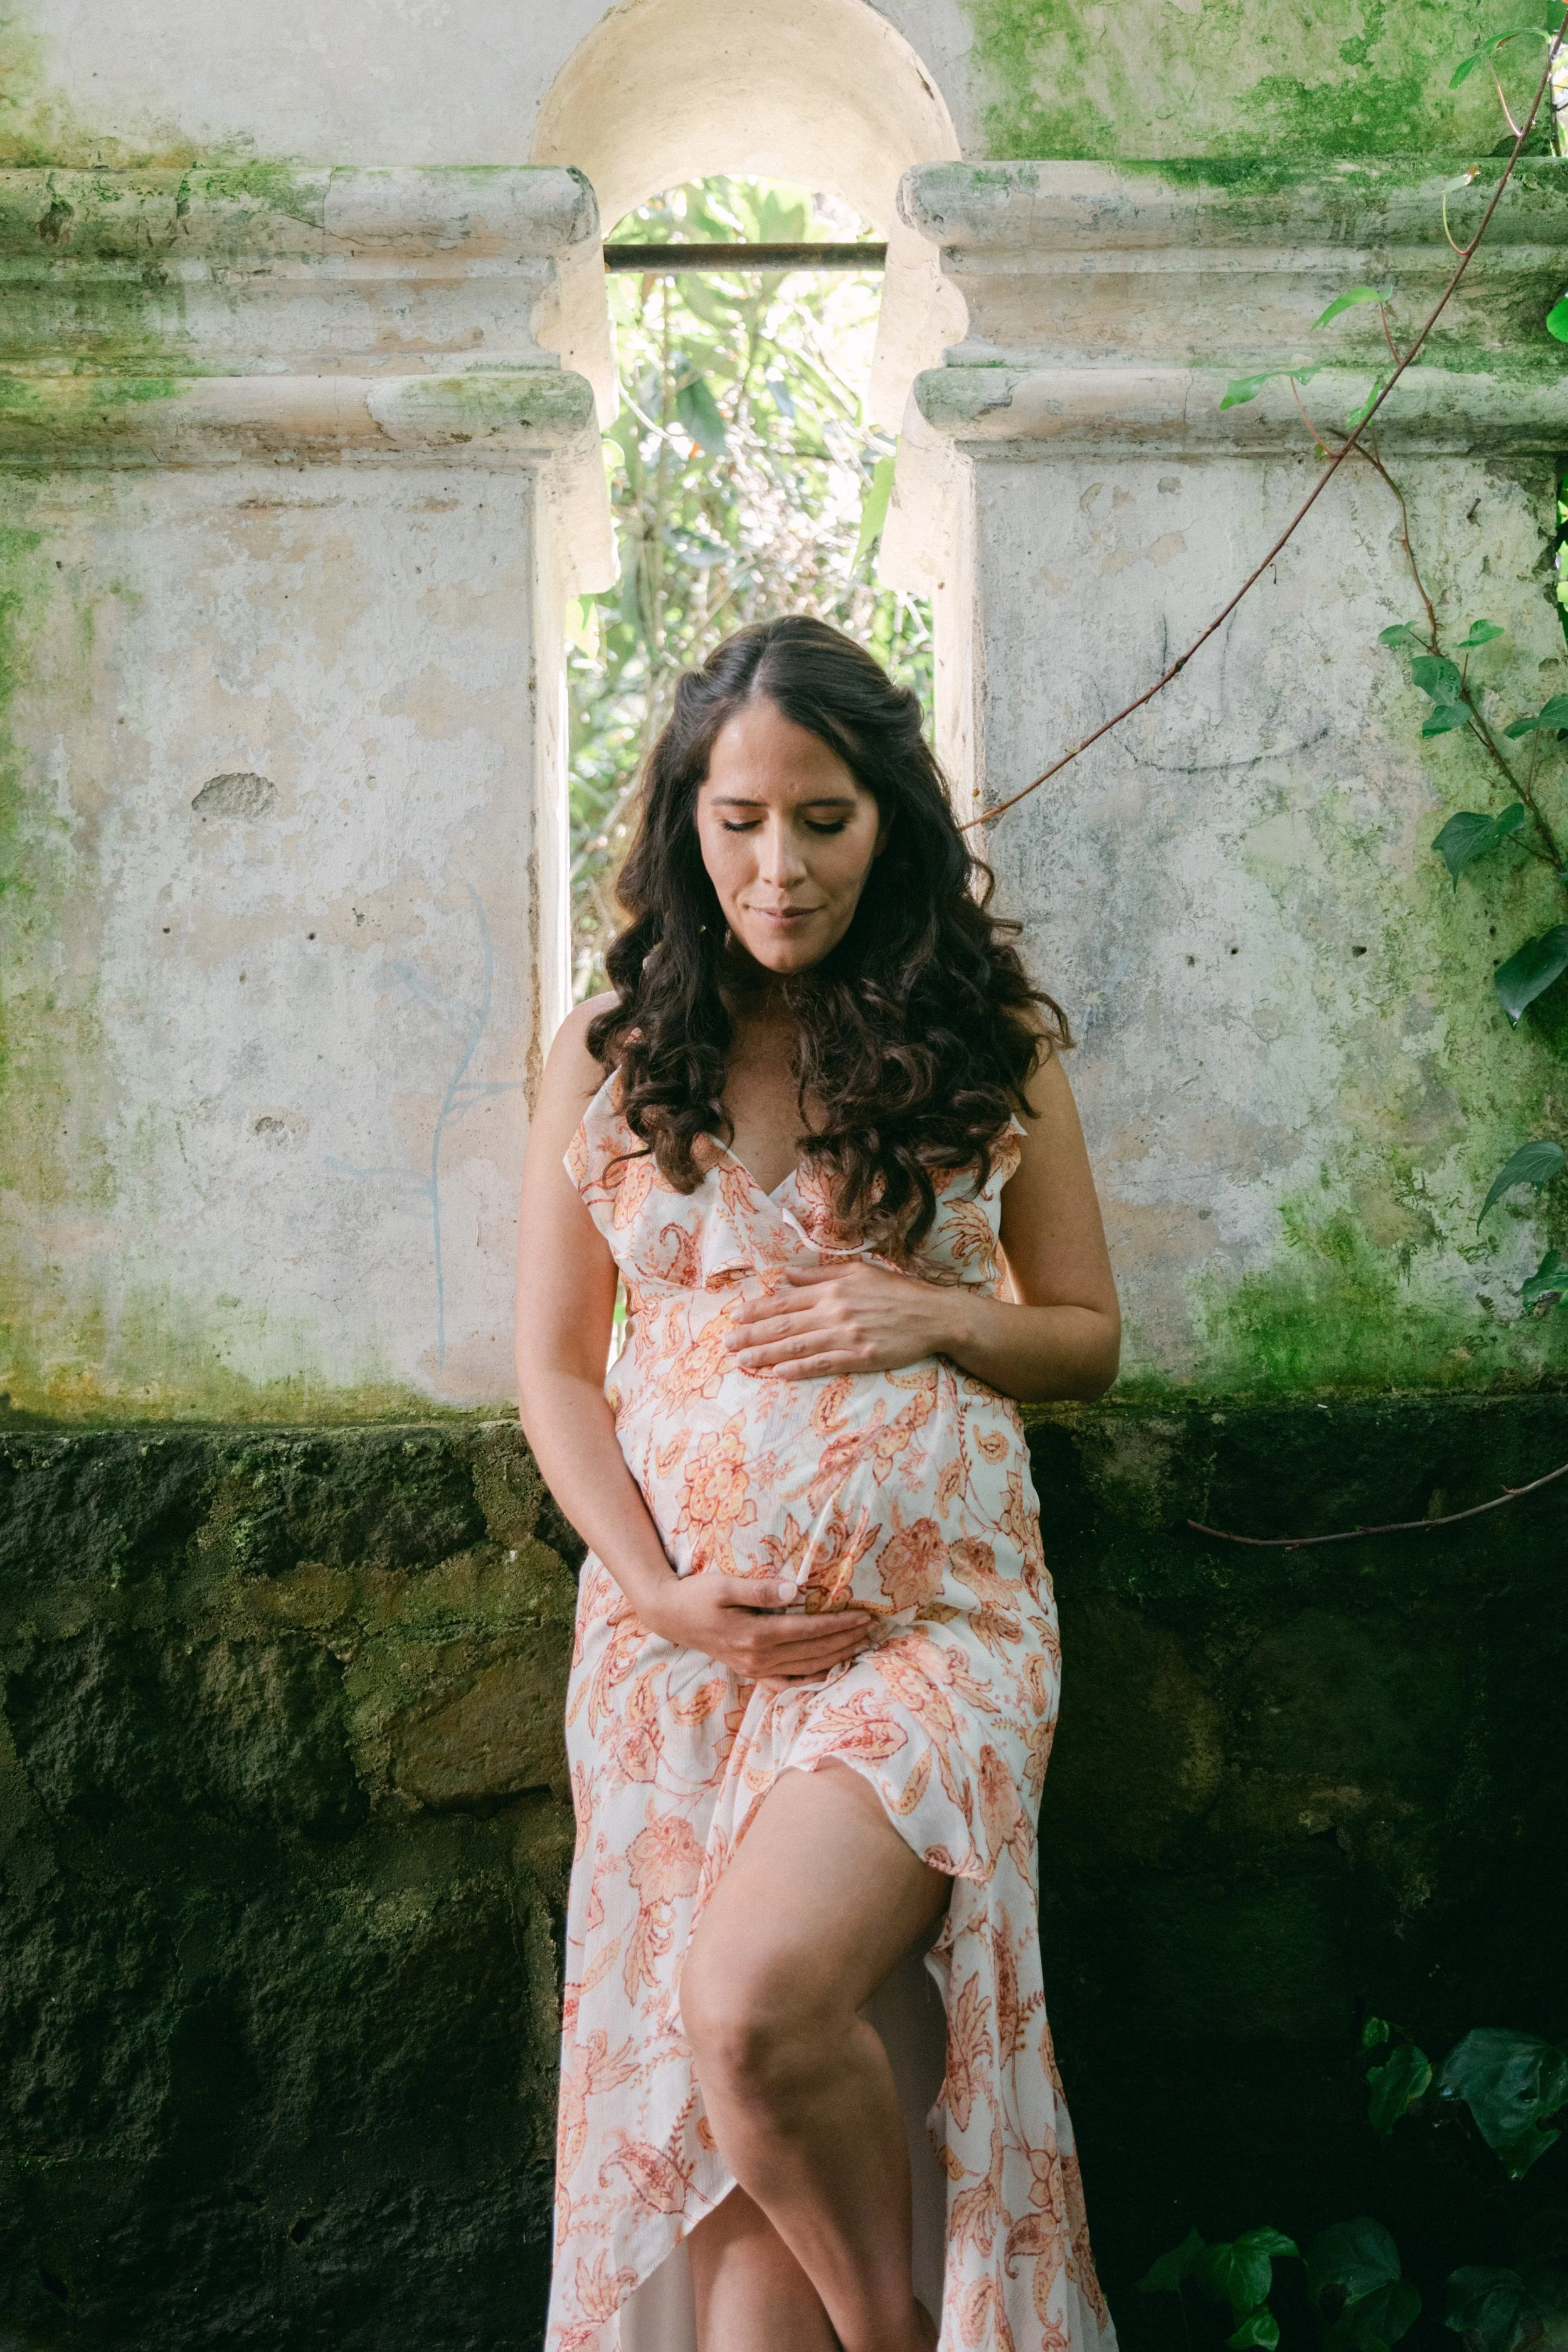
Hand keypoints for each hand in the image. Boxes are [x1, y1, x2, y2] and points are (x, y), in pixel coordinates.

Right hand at [641, 1569, 873, 1683]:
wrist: (670, 1616)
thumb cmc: (698, 1594)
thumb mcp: (725, 1585)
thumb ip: (760, 1589)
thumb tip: (795, 1590)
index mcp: (755, 1635)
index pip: (809, 1631)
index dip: (839, 1624)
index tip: (863, 1616)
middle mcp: (758, 1657)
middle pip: (813, 1652)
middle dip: (846, 1641)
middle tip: (873, 1630)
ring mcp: (754, 1669)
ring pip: (805, 1668)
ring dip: (835, 1658)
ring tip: (860, 1646)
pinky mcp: (749, 1672)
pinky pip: (785, 1682)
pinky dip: (809, 1680)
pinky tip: (827, 1674)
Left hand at [725, 1262, 954, 1379]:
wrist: (934, 1315)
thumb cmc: (897, 1291)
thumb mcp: (859, 1271)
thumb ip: (820, 1274)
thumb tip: (787, 1274)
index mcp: (833, 1289)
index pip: (786, 1299)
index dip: (758, 1309)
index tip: (736, 1315)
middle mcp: (835, 1311)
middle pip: (785, 1324)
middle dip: (753, 1334)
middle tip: (728, 1343)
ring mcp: (847, 1336)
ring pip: (798, 1346)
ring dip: (767, 1354)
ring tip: (743, 1360)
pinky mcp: (861, 1358)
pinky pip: (823, 1364)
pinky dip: (799, 1369)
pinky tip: (779, 1373)